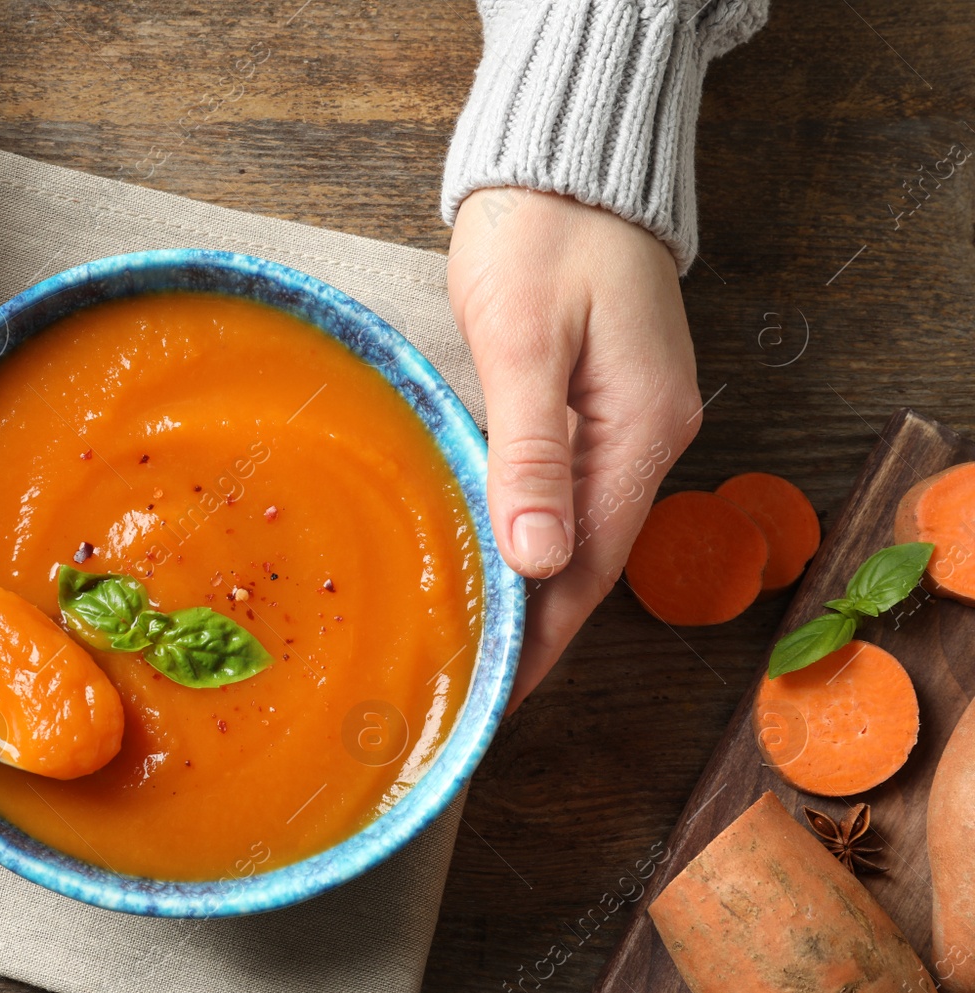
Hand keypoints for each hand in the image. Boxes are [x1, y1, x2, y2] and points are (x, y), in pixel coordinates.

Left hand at [448, 189, 701, 709]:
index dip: (547, 636)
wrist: (563, 166)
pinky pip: (572, 488)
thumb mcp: (527, 343)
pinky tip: (498, 555)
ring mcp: (630, 417)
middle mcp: (649, 434)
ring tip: (479, 638)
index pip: (590, 563)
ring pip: (580, 527)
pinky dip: (534, 532)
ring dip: (534, 585)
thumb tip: (542, 559)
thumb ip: (532, 452)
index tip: (502, 693)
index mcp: (639, 428)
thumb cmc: (538, 238)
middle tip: (476, 683)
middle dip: (538, 624)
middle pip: (589, 556)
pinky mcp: (604, 400)